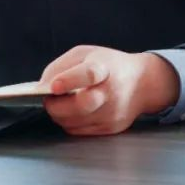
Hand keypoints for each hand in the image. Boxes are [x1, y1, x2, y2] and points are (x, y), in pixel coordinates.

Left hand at [39, 45, 180, 136]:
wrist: (143, 83)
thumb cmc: (109, 65)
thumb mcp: (86, 53)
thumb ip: (62, 66)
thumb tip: (42, 85)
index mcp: (105, 67)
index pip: (89, 74)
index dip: (69, 80)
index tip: (53, 86)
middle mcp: (111, 92)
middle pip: (82, 105)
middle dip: (56, 105)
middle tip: (47, 99)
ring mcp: (112, 113)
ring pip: (75, 122)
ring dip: (59, 115)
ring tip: (58, 103)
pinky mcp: (111, 128)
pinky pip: (80, 131)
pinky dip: (69, 122)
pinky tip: (70, 112)